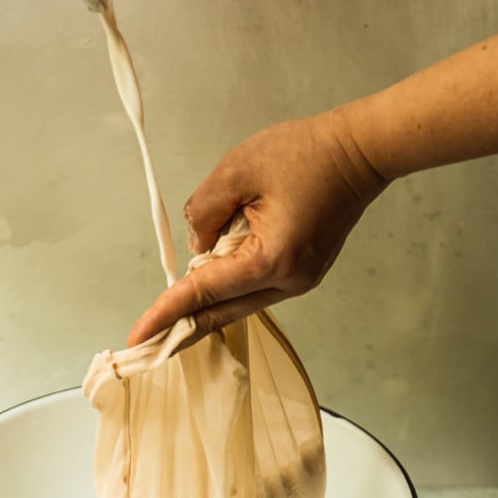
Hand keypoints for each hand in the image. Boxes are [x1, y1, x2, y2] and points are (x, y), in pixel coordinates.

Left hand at [127, 109, 387, 347]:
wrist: (360, 151)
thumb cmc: (305, 153)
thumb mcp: (237, 171)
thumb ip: (203, 213)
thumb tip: (197, 249)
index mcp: (272, 259)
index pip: (205, 293)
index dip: (166, 313)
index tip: (138, 336)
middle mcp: (289, 281)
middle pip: (222, 313)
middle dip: (179, 330)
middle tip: (142, 346)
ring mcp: (300, 282)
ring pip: (238, 304)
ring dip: (203, 306)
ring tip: (165, 318)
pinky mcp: (302, 273)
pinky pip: (254, 288)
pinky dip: (227, 288)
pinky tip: (205, 285)